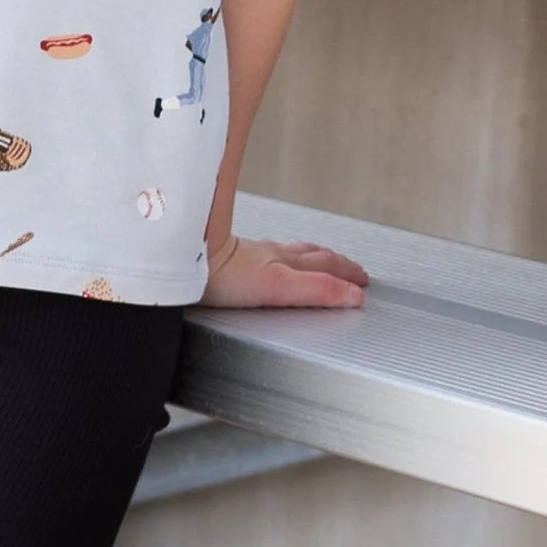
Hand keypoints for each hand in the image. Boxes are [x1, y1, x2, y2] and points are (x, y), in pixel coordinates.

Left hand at [201, 230, 368, 311]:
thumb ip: (316, 289)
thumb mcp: (279, 286)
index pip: (326, 266)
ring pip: (290, 251)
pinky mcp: (230, 255)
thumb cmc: (220, 273)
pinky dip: (281, 255)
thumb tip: (352, 295)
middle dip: (336, 263)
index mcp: (285, 262)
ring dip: (311, 256)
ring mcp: (250, 253)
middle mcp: (270, 254)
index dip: (347, 273)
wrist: (184, 257)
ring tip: (320, 258)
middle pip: (312, 255)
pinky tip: (268, 258)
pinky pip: (266, 252)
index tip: (363, 280)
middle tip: (352, 270)